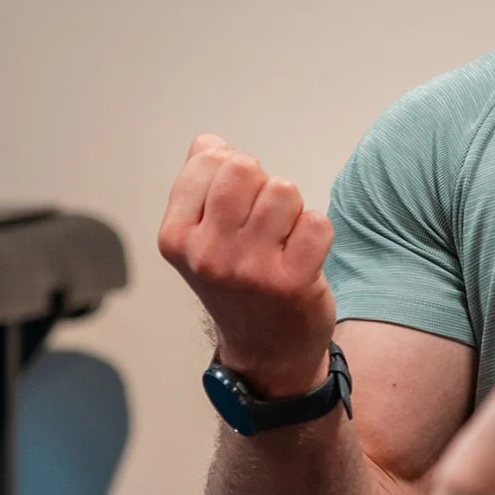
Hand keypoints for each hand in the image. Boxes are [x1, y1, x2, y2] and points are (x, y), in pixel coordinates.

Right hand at [158, 135, 335, 395]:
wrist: (265, 352)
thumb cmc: (237, 284)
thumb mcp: (201, 237)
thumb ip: (200, 185)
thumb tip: (207, 142)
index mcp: (177, 237)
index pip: (209, 160)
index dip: (232, 171)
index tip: (235, 207)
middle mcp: (207, 254)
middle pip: (245, 168)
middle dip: (262, 185)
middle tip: (264, 222)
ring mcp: (249, 270)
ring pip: (284, 191)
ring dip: (292, 210)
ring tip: (282, 242)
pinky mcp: (291, 282)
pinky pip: (317, 222)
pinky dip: (317, 233)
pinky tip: (302, 258)